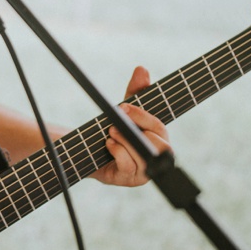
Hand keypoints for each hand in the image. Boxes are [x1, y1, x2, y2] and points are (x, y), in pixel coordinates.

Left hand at [92, 66, 170, 186]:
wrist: (91, 151)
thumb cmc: (115, 129)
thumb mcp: (125, 109)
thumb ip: (135, 92)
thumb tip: (142, 69)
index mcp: (160, 138)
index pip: (159, 127)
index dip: (142, 116)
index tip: (123, 106)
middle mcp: (158, 157)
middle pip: (159, 145)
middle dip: (135, 129)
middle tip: (114, 122)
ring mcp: (145, 171)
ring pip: (143, 156)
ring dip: (123, 141)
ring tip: (110, 133)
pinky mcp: (130, 180)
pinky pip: (129, 167)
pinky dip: (118, 152)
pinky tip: (109, 145)